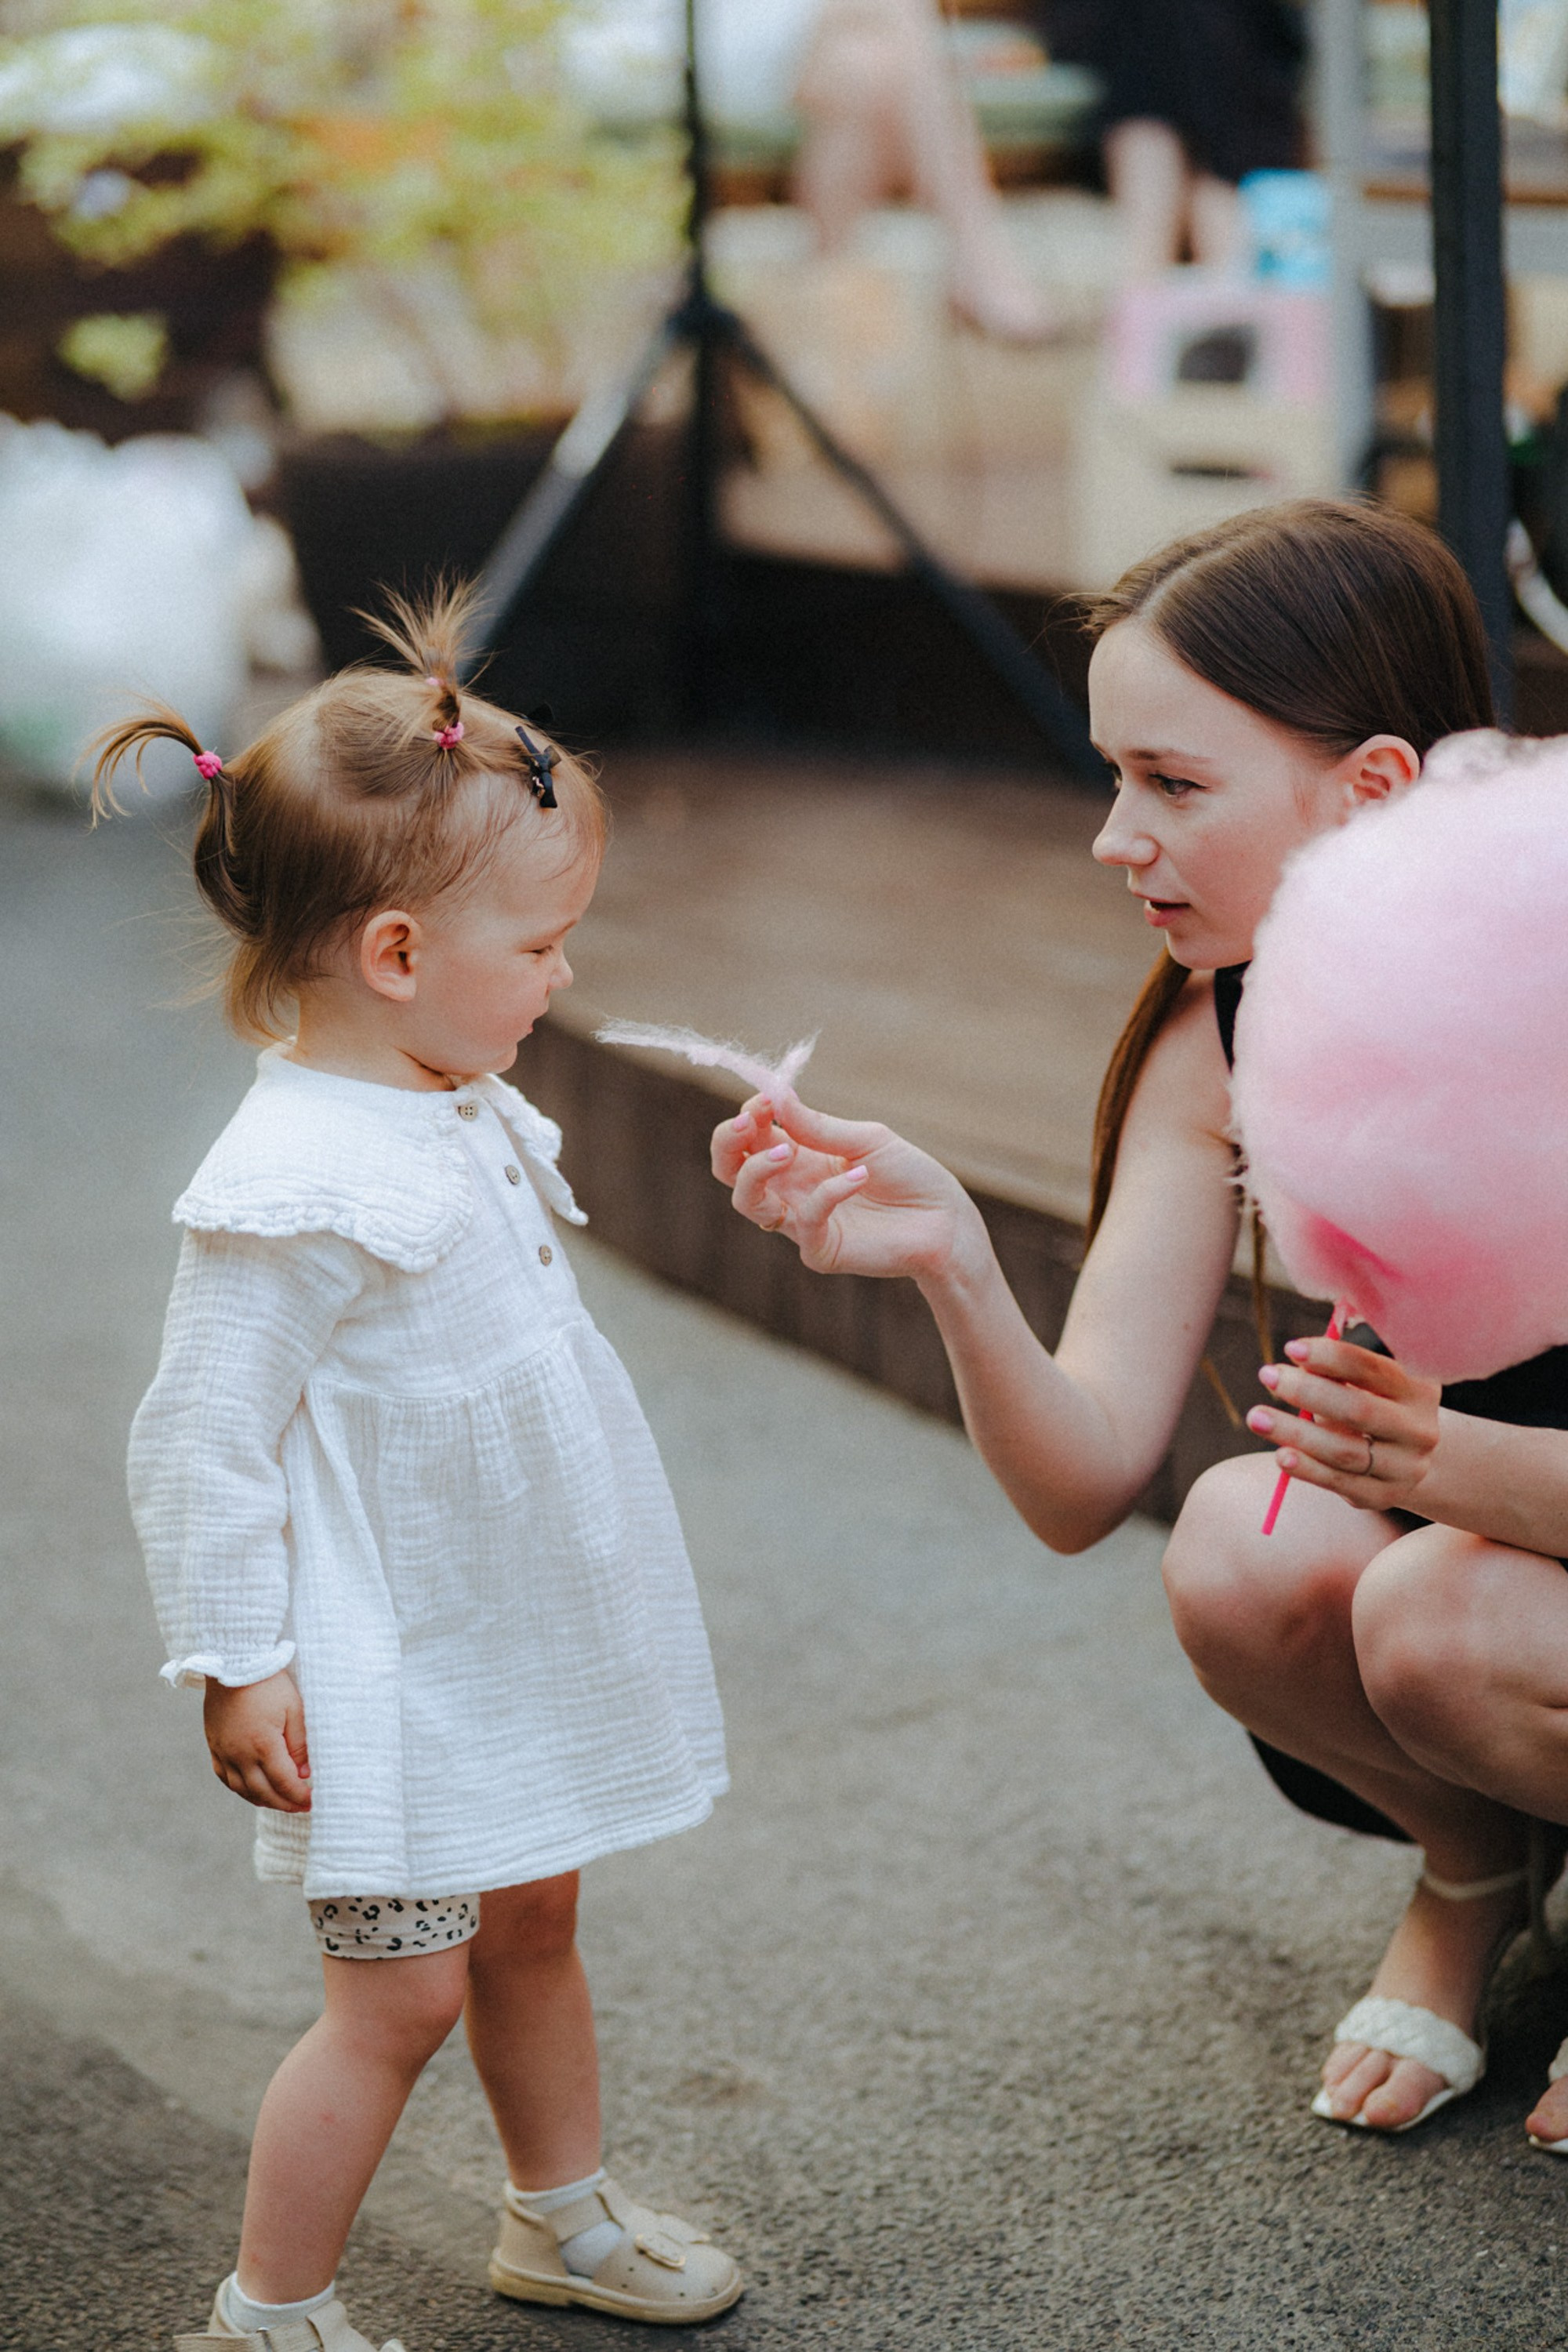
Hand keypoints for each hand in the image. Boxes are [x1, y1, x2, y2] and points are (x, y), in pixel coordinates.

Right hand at [203, 1668, 311, 1811]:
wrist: (233, 1661)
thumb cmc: (268, 1682)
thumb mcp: (294, 1709)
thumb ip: (299, 1744)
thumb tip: (304, 1773)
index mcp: (262, 1744)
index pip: (284, 1782)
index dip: (299, 1796)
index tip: (313, 1801)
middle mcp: (239, 1754)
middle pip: (263, 1792)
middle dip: (284, 1803)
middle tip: (301, 1807)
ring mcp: (223, 1751)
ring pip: (242, 1789)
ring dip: (262, 1799)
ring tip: (280, 1801)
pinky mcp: (214, 1745)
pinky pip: (224, 1777)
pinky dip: (240, 1788)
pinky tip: (252, 1789)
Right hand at [711, 1092, 975, 1281]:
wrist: (947, 1221)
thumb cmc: (910, 1176)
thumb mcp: (867, 1139)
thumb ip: (819, 1126)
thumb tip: (775, 1096)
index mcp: (797, 1156)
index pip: (749, 1137)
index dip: (748, 1115)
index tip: (766, 1097)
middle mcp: (791, 1189)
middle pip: (729, 1169)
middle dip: (727, 1142)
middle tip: (749, 1122)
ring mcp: (801, 1221)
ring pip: (746, 1201)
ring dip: (756, 1170)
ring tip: (787, 1151)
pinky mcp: (820, 1250)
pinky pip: (804, 1221)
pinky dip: (828, 1193)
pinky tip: (858, 1177)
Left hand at [1246, 1334, 1440, 1511]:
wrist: (1404, 1458)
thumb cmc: (1372, 1405)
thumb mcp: (1364, 1384)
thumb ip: (1336, 1370)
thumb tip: (1298, 1358)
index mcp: (1418, 1389)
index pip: (1373, 1369)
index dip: (1331, 1356)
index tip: (1291, 1348)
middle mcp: (1420, 1429)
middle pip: (1359, 1410)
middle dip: (1307, 1391)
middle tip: (1268, 1375)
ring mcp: (1405, 1468)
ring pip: (1345, 1451)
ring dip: (1296, 1433)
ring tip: (1257, 1417)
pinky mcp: (1384, 1496)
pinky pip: (1340, 1482)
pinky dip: (1307, 1469)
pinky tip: (1281, 1455)